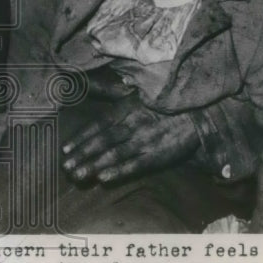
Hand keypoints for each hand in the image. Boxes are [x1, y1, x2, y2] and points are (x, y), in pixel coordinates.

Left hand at [61, 102, 197, 183]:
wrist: (196, 112)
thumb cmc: (162, 102)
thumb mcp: (136, 92)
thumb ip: (111, 92)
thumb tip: (83, 85)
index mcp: (126, 108)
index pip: (98, 124)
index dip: (81, 137)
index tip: (65, 149)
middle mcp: (132, 124)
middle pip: (102, 141)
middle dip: (82, 154)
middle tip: (66, 167)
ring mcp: (145, 140)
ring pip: (115, 154)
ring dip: (94, 165)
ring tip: (77, 175)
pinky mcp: (158, 154)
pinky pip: (136, 164)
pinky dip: (119, 171)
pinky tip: (104, 178)